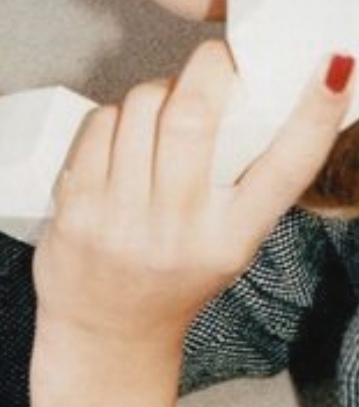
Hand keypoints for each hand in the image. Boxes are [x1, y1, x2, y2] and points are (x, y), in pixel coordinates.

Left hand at [33, 40, 353, 358]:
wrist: (107, 337)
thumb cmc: (171, 282)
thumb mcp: (227, 245)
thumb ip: (250, 187)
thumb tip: (268, 95)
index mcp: (229, 240)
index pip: (285, 169)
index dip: (315, 113)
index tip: (330, 71)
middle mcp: (175, 233)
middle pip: (192, 115)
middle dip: (205, 70)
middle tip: (211, 69)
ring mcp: (119, 224)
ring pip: (140, 109)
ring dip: (155, 94)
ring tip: (159, 114)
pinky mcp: (76, 215)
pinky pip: (98, 129)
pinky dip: (112, 117)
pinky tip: (120, 137)